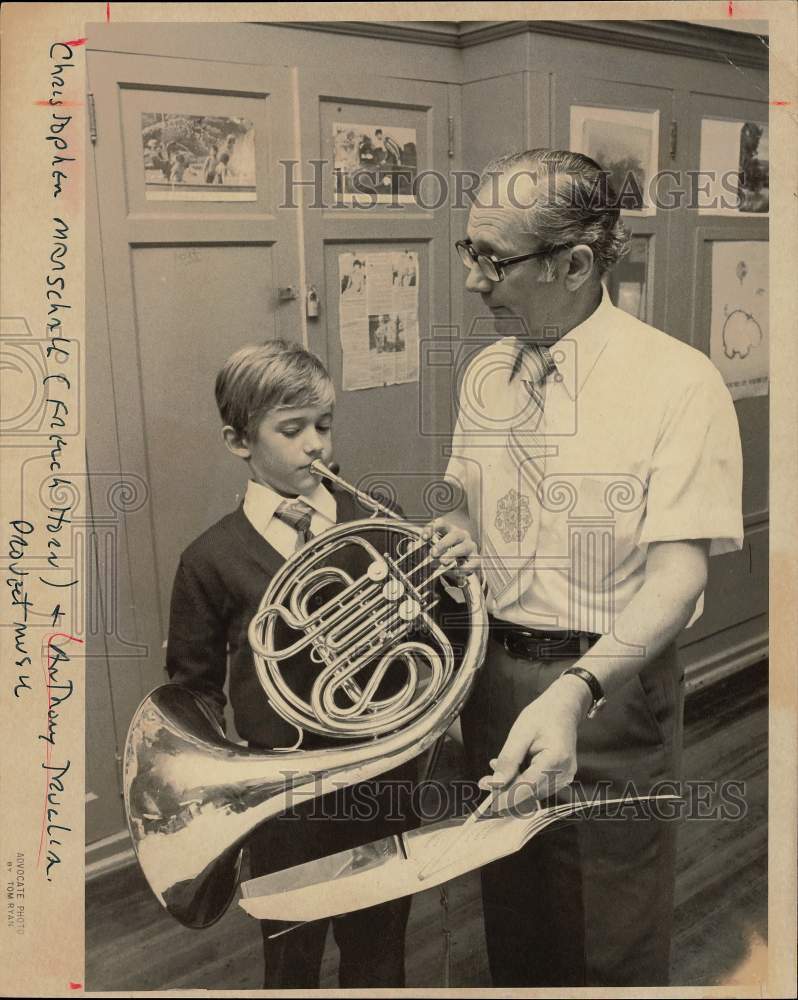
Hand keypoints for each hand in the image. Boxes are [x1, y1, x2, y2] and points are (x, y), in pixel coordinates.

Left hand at [422, 516, 479, 583]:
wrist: (462, 555)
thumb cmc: (445, 548)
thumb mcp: (433, 544)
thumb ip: (421, 545)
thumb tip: (411, 547)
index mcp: (448, 528)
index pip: (441, 523)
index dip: (432, 529)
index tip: (424, 537)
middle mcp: (460, 535)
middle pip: (454, 535)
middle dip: (443, 544)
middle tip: (433, 553)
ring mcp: (469, 546)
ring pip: (464, 547)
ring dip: (453, 554)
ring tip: (443, 562)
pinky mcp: (475, 558)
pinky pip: (473, 562)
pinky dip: (464, 568)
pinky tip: (455, 571)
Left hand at [478, 674, 591, 812]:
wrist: (563, 708)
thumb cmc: (542, 716)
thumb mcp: (520, 732)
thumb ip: (509, 759)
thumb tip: (496, 783)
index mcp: (555, 759)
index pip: (528, 787)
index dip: (508, 798)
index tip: (491, 806)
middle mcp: (564, 773)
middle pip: (530, 792)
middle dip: (506, 791)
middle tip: (484, 783)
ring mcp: (564, 777)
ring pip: (532, 792)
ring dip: (512, 786)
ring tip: (494, 773)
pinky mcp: (560, 778)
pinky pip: (537, 786)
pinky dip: (521, 782)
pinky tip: (509, 771)